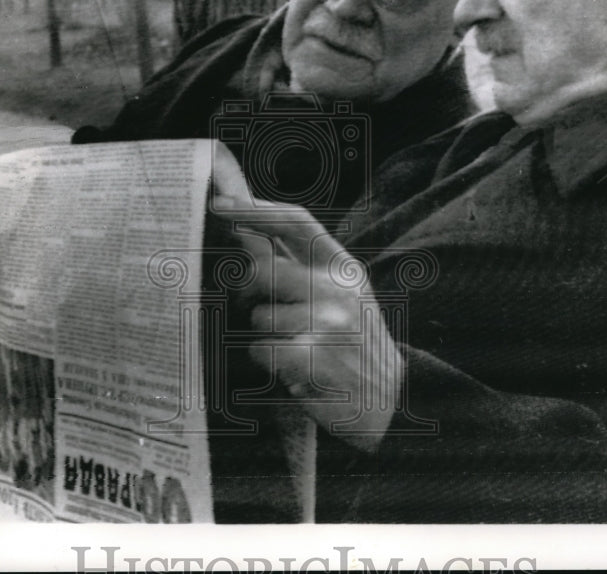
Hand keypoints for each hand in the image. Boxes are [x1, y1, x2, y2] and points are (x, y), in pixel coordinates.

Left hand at [214, 201, 401, 452]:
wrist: (386, 402)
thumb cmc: (350, 344)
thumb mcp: (336, 296)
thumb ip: (297, 266)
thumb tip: (247, 236)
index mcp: (344, 267)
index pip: (296, 222)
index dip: (255, 209)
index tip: (220, 204)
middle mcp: (338, 288)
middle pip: (263, 270)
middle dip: (252, 293)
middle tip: (272, 315)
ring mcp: (326, 321)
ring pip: (258, 316)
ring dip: (267, 335)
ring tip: (298, 348)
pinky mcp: (311, 356)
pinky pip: (260, 350)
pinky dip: (269, 363)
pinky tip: (297, 370)